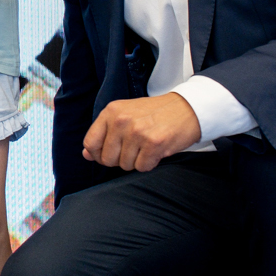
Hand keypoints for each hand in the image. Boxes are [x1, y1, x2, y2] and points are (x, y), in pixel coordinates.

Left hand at [82, 92, 203, 171]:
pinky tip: (156, 150)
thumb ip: (104, 133)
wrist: (188, 108)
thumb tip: (86, 154)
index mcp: (111, 111)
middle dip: (120, 160)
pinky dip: (150, 163)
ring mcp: (137, 132)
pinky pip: (142, 167)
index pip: (90, 143)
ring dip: (136, 161)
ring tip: (147, 146)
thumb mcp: (125, 115)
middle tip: (135, 148)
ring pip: (125, 165)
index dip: (98, 155)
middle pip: (107, 159)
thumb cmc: (156, 114)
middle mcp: (121, 120)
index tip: (109, 154)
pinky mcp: (153, 143)